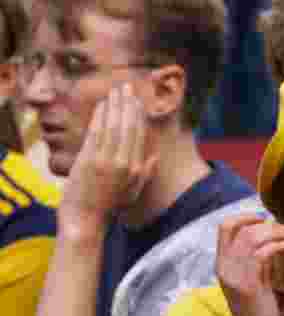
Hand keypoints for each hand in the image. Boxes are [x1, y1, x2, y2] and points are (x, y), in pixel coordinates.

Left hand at [60, 83, 156, 232]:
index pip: (140, 135)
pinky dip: (100, 116)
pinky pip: (96, 132)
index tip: (138, 100)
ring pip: (113, 126)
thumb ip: (146, 172)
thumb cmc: (109, 205)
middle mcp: (124, 163)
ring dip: (114, 105)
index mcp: (137, 169)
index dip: (139, 115)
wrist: (86, 218)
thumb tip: (155, 156)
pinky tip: (102, 105)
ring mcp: (105, 161)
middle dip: (128, 104)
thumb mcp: (133, 191)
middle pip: (128, 127)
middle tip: (127, 86)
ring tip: (115, 90)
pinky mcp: (88, 160)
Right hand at [217, 213, 283, 315]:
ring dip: (275, 232)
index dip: (244, 217)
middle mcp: (223, 267)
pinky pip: (261, 254)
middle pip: (239, 229)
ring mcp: (234, 276)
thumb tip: (271, 236)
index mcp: (222, 264)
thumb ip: (258, 259)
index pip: (224, 228)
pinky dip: (276, 246)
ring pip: (251, 238)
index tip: (264, 218)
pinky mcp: (247, 285)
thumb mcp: (256, 279)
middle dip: (265, 224)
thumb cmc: (259, 310)